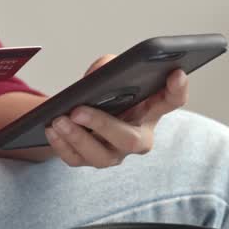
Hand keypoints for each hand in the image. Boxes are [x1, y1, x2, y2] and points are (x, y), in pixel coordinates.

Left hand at [45, 54, 188, 167]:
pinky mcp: (92, 161)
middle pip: (131, 141)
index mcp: (151, 110)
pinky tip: (51, 129)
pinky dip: (62, 145)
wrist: (81, 112)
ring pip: (101, 156)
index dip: (178, 88)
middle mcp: (138, 137)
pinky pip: (77, 160)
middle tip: (78, 111)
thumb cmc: (104, 91)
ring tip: (58, 120)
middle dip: (104, 126)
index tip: (176, 73)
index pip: (173, 100)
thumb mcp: (109, 72)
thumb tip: (96, 77)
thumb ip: (108, 67)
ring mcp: (116, 153)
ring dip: (77, 138)